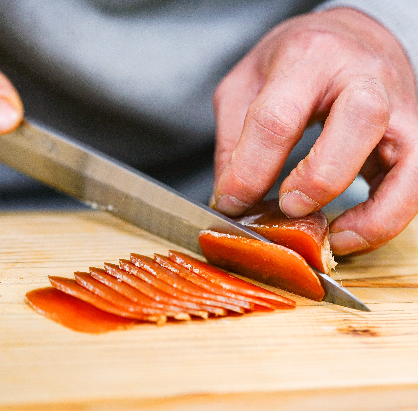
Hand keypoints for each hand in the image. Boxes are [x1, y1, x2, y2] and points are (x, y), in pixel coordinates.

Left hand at [210, 7, 417, 255]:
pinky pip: (415, 184)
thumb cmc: (293, 61)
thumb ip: (233, 140)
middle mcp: (364, 74)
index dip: (249, 171)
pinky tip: (350, 233)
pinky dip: (386, 219)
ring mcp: (399, 104)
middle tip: (287, 208)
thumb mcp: (246, 85)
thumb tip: (232, 201)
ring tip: (329, 238)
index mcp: (308, 57)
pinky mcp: (414, 134)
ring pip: (408, 161)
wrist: (348, 37)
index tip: (231, 204)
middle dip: (318, 179)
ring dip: (370, 214)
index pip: (277, 118)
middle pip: (359, 120)